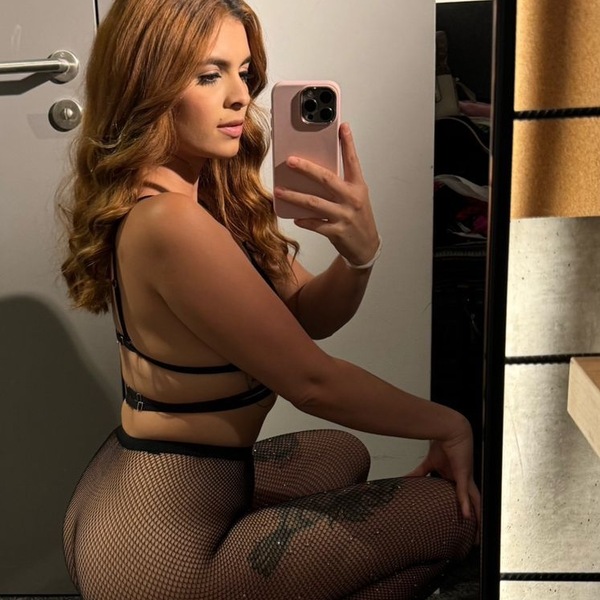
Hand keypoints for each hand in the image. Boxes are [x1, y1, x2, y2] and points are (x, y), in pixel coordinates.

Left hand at [273, 123, 379, 265]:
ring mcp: (344, 216)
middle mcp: (352, 199)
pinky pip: (315, 224)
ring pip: (314, 203)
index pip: (352, 161)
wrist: (366, 246)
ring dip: (294, 196)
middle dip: (307, 168)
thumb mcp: (356, 197)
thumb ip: (341, 184)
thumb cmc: (358, 218)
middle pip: (326, 179)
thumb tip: (316, 171)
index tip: (342, 126)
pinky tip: (294, 217)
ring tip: (279, 191)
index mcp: (357, 187)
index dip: (348, 143)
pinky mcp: (337, 232)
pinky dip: (303, 220)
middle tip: (290, 161)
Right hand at [406, 422, 480, 535]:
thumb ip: (417, 474)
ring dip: (477, 517)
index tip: (462, 524)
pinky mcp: (463, 475)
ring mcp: (465, 479)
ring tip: (476, 533)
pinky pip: (465, 493)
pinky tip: (467, 516)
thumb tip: (404, 479)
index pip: (461, 498)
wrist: (449, 430)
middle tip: (475, 536)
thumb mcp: (428, 463)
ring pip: (474, 502)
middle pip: (472, 504)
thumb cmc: (442, 443)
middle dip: (475, 519)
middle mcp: (463, 481)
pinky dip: (465, 505)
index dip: (463, 510)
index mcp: (455, 478)